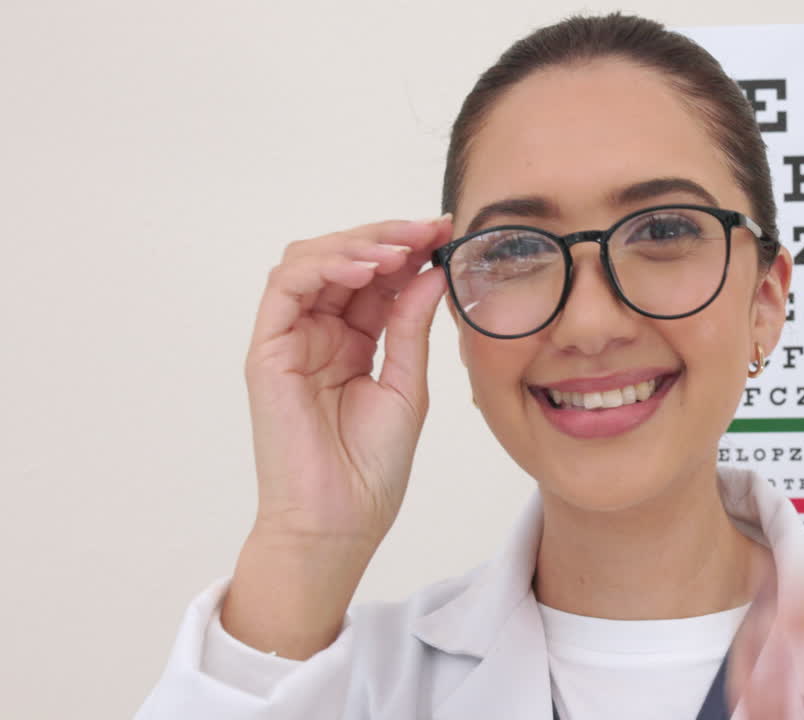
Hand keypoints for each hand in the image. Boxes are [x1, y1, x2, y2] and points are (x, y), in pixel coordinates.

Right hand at [243, 215, 453, 547]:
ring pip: (310, 261)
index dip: (408, 249)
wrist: (339, 521)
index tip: (445, 232)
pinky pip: (285, 288)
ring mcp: (291, 338)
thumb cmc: (371, 468)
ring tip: (397, 250)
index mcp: (354, 340)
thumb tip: (430, 272)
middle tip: (426, 229)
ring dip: (356, 245)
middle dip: (387, 236)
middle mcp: (319, 332)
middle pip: (343, 258)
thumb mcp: (406, 383)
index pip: (377, 277)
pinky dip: (323, 267)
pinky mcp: (267, 351)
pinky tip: (363, 269)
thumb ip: (411, 326)